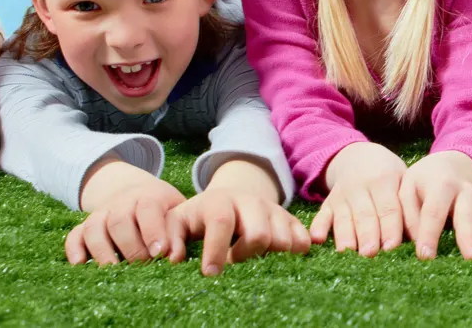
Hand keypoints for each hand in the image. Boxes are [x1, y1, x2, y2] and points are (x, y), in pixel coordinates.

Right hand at [66, 176, 186, 265]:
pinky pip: (74, 236)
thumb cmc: (163, 209)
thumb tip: (174, 257)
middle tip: (143, 266)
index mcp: (148, 196)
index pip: (148, 208)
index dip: (153, 231)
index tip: (160, 253)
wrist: (135, 191)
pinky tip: (80, 264)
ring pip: (94, 228)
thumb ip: (178, 231)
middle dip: (131, 247)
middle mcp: (121, 203)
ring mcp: (101, 214)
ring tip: (114, 271)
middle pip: (119, 221)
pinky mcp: (85, 227)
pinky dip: (74, 249)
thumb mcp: (176, 211)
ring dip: (103, 251)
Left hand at [169, 188, 310, 274]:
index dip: (216, 250)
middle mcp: (250, 201)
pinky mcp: (290, 220)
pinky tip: (277, 258)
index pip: (221, 222)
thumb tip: (172, 258)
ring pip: (283, 239)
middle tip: (234, 260)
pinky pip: (302, 240)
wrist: (230, 198)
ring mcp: (273, 209)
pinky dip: (294, 253)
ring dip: (268, 257)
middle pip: (259, 233)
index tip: (210, 274)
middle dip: (245, 255)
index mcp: (219, 201)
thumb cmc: (199, 217)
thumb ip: (169, 237)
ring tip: (252, 258)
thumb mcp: (178, 221)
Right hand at [310, 142, 407, 256]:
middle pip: (365, 215)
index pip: (388, 208)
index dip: (390, 228)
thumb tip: (420, 237)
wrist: (357, 156)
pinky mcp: (328, 203)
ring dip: (345, 236)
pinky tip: (317, 239)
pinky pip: (321, 215)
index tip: (392, 247)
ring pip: (344, 218)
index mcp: (383, 180)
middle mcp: (360, 186)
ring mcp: (342, 195)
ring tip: (347, 253)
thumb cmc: (388, 175)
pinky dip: (318, 227)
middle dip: (367, 235)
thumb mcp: (402, 179)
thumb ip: (409, 205)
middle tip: (370, 254)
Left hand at [399, 151, 471, 259]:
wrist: (449, 164)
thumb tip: (399, 244)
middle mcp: (463, 192)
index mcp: (439, 185)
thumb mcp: (406, 188)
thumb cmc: (422, 182)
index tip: (425, 257)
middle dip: (469, 237)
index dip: (429, 234)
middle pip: (466, 215)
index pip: (433, 211)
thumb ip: (404, 213)